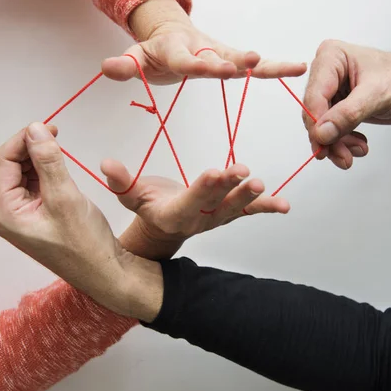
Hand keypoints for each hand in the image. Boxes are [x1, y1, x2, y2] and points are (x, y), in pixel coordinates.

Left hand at [0, 122, 140, 315]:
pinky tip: (58, 168)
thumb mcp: (66, 197)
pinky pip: (30, 184)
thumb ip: (48, 161)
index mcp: (4, 211)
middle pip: (5, 165)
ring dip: (35, 157)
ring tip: (59, 151)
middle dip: (27, 146)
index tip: (51, 127)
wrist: (104, 272)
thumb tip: (35, 129)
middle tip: (55, 135)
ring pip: (18, 172)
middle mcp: (4, 213)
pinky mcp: (33, 215)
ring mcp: (18, 215)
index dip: (23, 138)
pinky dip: (42, 170)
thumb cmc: (86, 243)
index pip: (2, 160)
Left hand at [101, 0, 306, 84]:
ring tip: (291, 68)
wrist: (172, 35)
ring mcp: (219, 53)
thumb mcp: (136, 58)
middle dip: (234, 62)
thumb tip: (106, 68)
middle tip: (249, 63)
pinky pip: (254, 66)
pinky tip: (297, 68)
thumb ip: (124, 66)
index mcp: (177, 50)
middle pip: (219, 58)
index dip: (202, 66)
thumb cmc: (155, 52)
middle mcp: (203, 49)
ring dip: (264, 65)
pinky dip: (274, 67)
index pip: (188, 61)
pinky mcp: (231, 58)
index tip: (220, 71)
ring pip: (243, 60)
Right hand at [101, 160, 289, 247]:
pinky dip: (266, 207)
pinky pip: (249, 211)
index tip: (215, 172)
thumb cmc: (148, 206)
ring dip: (250, 197)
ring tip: (261, 185)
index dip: (204, 188)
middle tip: (244, 174)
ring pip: (235, 207)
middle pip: (217, 203)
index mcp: (175, 215)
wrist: (163, 228)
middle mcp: (199, 220)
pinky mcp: (228, 213)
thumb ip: (121, 181)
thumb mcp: (130, 196)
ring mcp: (216, 218)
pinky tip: (284, 205)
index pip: (191, 200)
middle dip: (230, 188)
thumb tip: (106, 163)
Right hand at [302, 40, 390, 168]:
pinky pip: (332, 130)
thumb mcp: (378, 95)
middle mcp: (327, 73)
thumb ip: (347, 114)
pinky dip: (343, 142)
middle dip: (328, 138)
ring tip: (354, 153)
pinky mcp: (340, 106)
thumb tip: (321, 132)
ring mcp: (333, 90)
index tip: (324, 146)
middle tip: (342, 156)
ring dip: (336, 144)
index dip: (316, 124)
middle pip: (315, 113)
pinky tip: (357, 145)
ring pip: (322, 126)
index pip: (313, 96)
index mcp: (331, 58)